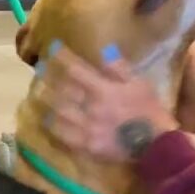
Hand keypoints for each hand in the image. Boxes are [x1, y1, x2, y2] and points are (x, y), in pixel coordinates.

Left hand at [39, 42, 178, 162]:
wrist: (157, 144)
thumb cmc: (150, 110)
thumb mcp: (140, 83)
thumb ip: (120, 68)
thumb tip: (104, 50)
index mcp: (104, 90)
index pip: (77, 70)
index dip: (63, 57)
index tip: (53, 47)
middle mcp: (91, 108)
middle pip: (62, 91)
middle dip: (48, 78)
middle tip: (38, 69)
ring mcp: (87, 128)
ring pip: (59, 113)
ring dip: (46, 102)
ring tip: (37, 93)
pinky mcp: (87, 146)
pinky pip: (64, 136)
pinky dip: (53, 127)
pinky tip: (47, 120)